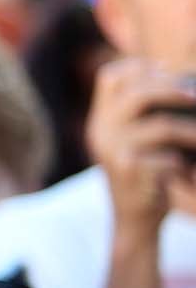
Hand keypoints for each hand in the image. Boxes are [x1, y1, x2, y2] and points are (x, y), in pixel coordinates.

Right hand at [87, 58, 195, 236]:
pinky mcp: (130, 174)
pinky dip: (184, 162)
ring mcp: (113, 153)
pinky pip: (167, 158)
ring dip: (191, 131)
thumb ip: (143, 114)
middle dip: (173, 89)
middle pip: (137, 95)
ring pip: (160, 127)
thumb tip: (181, 84)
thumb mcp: (134, 140)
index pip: (110, 77)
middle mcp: (101, 133)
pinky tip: (187, 170)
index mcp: (100, 120)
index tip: (168, 72)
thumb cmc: (146, 174)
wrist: (133, 220)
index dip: (140, 68)